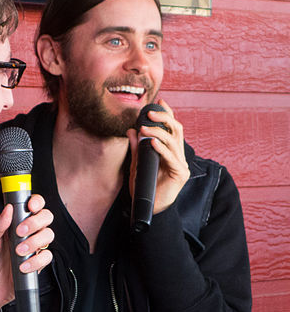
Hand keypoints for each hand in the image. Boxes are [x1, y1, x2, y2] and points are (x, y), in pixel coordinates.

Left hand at [0, 194, 53, 311]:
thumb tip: (8, 208)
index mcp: (10, 226)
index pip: (30, 208)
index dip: (36, 203)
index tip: (30, 206)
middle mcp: (23, 236)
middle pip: (45, 219)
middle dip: (36, 222)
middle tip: (21, 232)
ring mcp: (30, 251)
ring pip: (48, 237)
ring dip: (35, 242)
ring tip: (19, 252)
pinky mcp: (34, 267)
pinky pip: (46, 258)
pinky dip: (37, 261)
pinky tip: (23, 266)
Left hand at [126, 99, 189, 213]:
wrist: (149, 209)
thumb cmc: (144, 188)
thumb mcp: (136, 164)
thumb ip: (136, 148)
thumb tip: (131, 130)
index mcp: (170, 151)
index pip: (171, 128)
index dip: (167, 114)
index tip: (159, 102)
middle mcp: (178, 156)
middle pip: (176, 130)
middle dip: (164, 118)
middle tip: (149, 112)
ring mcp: (181, 164)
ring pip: (174, 141)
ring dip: (158, 133)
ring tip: (144, 129)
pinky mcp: (180, 174)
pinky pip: (171, 158)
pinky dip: (161, 149)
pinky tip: (152, 143)